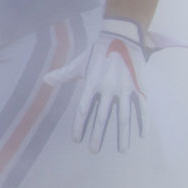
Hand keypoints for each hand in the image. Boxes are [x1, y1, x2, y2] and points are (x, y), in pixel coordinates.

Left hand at [44, 18, 148, 152]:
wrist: (121, 37)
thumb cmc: (97, 52)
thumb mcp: (79, 63)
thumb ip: (64, 74)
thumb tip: (45, 80)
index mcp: (91, 84)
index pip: (82, 110)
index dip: (79, 125)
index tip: (76, 139)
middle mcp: (107, 89)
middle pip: (101, 118)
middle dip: (98, 135)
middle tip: (94, 150)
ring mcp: (124, 90)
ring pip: (123, 117)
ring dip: (122, 135)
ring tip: (121, 150)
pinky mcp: (138, 88)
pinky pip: (141, 108)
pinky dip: (142, 122)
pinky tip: (141, 135)